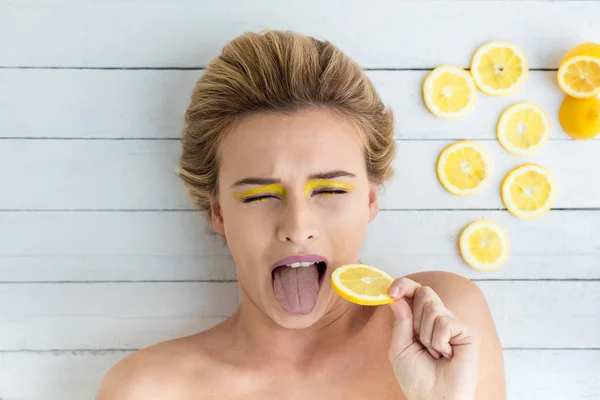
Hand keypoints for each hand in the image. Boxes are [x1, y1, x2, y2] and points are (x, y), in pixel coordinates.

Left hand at [387, 278, 480, 399]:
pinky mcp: (468, 332)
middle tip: (419, 342)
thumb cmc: (417, 378)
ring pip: (433, 308)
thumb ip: (401, 321)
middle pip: (425, 293)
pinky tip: (446, 355)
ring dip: (426, 335)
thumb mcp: (400, 347)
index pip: (415, 291)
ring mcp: (455, 325)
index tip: (391, 292)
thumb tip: (398, 295)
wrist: (433, 399)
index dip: (404, 285)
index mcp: (423, 321)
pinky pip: (445, 323)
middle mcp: (440, 319)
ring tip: (434, 353)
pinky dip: (438, 341)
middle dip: (415, 318)